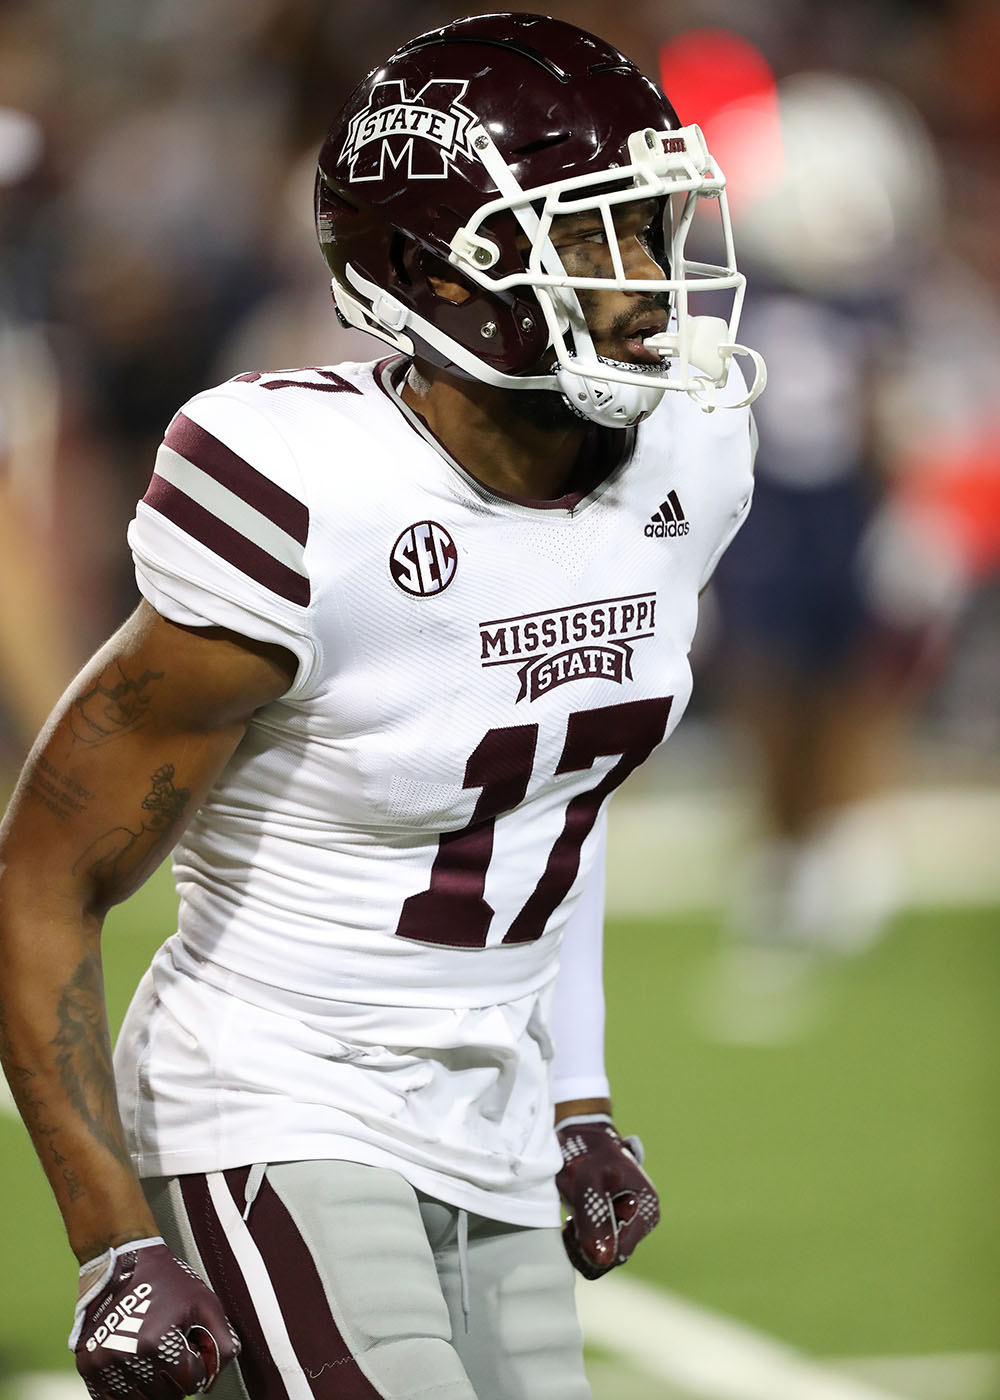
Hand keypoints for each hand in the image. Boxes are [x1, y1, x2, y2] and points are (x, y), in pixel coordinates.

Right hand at [70, 1237, 239, 1397]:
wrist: (123, 1260)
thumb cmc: (167, 1280)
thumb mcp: (206, 1302)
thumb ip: (222, 1342)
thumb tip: (212, 1381)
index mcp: (158, 1342)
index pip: (190, 1383)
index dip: (197, 1364)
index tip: (191, 1344)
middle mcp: (127, 1356)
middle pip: (165, 1395)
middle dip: (176, 1376)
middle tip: (173, 1346)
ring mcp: (104, 1363)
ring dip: (152, 1386)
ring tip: (155, 1354)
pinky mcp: (87, 1365)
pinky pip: (110, 1399)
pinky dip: (127, 1390)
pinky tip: (136, 1367)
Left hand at [555, 1115, 659, 1279]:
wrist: (581, 1133)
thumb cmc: (585, 1155)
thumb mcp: (587, 1184)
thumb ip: (595, 1219)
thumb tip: (603, 1259)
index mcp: (646, 1208)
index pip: (618, 1253)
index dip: (592, 1246)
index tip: (574, 1226)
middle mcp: (644, 1216)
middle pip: (612, 1253)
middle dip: (588, 1244)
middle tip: (571, 1220)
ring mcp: (633, 1217)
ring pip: (605, 1249)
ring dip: (585, 1240)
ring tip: (572, 1217)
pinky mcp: (619, 1217)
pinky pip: (602, 1241)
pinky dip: (585, 1235)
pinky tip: (575, 1219)